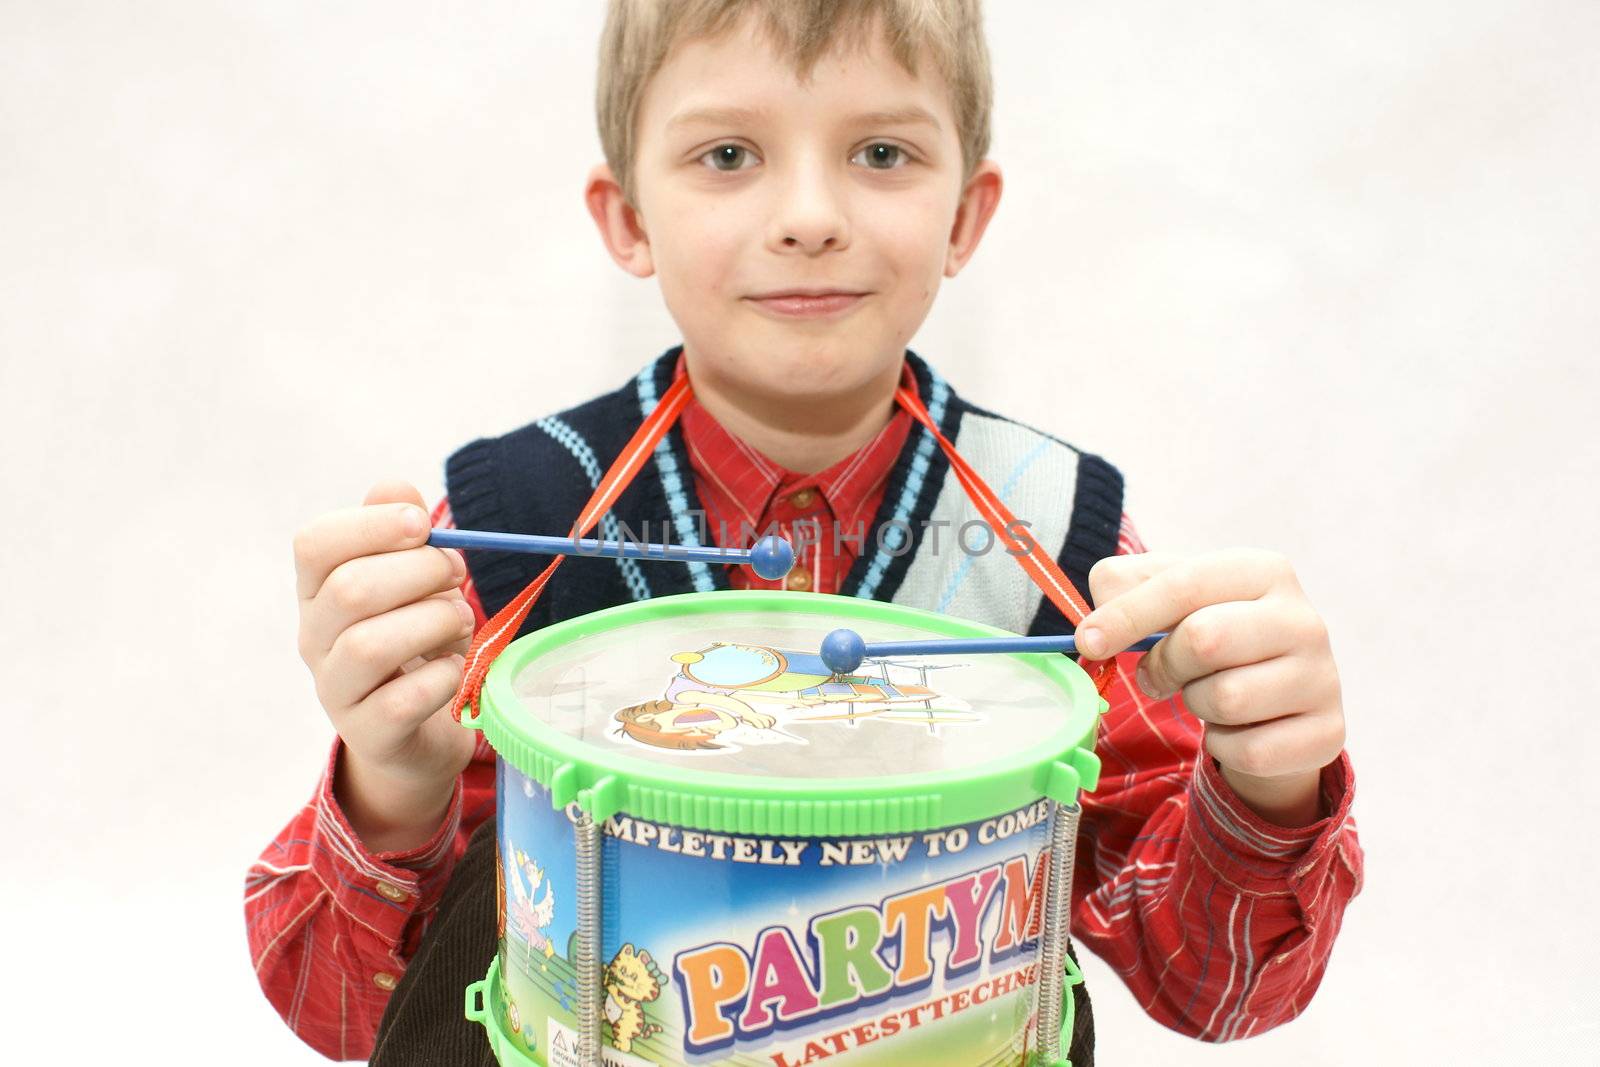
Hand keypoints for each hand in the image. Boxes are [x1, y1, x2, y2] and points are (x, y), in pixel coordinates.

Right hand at [294, 480, 477, 850]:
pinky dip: (441, 676)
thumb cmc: (417, 638)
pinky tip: (455, 667)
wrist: (418, 730)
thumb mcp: (412, 580)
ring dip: (433, 622)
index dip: (370, 525)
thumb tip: (396, 488)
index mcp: (318, 589)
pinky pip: (401, 701)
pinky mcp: (369, 734)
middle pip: (349, 591)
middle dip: (418, 572)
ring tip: (461, 622)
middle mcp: (315, 638)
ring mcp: (336, 691)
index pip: (314, 544)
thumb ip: (402, 531)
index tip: (422, 523)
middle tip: (457, 573)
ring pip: (369, 646)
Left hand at [1075, 549, 1344, 826]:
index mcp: (1264, 571)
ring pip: (1225, 699)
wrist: (1278, 701)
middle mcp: (1304, 619)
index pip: (1186, 583)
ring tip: (1207, 694)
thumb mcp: (1173, 599)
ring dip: (1195, 704)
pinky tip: (1235, 728)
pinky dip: (1224, 745)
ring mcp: (1322, 678)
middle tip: (1160, 672)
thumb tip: (1100, 606)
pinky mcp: (1327, 734)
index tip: (1087, 640)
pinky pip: (1247, 750)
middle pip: (1204, 640)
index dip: (1128, 614)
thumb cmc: (1216, 637)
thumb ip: (1126, 586)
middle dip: (1165, 663)